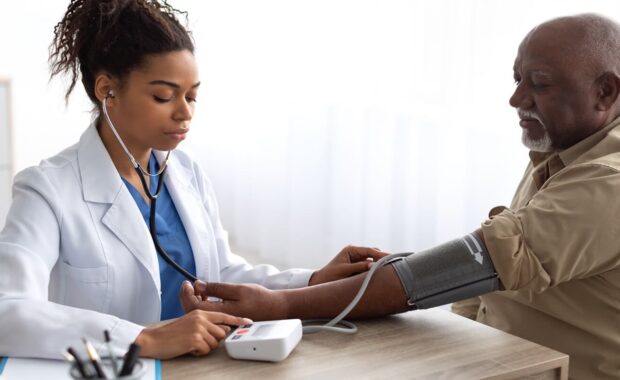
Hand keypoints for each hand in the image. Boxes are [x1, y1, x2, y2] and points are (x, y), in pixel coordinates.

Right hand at [135, 309, 251, 358]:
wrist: (154, 340)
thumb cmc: (171, 334)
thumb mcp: (190, 323)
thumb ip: (207, 323)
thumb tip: (223, 329)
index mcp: (201, 312)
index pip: (224, 316)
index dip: (238, 319)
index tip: (248, 321)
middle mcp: (201, 318)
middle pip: (221, 333)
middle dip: (214, 340)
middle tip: (199, 341)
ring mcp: (198, 328)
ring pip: (215, 343)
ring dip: (205, 347)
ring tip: (192, 344)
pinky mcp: (195, 339)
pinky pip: (206, 350)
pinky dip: (198, 352)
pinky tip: (188, 348)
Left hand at [180, 280, 288, 320]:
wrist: (274, 308)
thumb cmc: (259, 298)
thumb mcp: (237, 289)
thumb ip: (217, 288)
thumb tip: (198, 285)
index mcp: (221, 312)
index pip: (194, 306)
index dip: (187, 294)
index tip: (188, 282)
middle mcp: (219, 320)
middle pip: (194, 311)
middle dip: (187, 297)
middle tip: (188, 284)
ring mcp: (222, 321)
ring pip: (200, 313)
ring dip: (195, 300)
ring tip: (198, 288)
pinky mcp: (225, 319)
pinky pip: (208, 314)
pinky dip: (203, 303)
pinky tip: (207, 295)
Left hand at [308, 245, 389, 285]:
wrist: (321, 282)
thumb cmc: (330, 275)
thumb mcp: (344, 270)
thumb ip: (358, 267)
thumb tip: (372, 265)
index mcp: (351, 250)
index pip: (369, 250)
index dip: (381, 254)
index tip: (390, 258)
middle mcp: (355, 253)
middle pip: (373, 253)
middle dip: (382, 258)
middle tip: (394, 263)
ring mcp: (358, 260)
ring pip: (373, 260)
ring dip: (379, 264)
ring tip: (390, 268)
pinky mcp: (358, 268)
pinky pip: (370, 267)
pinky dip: (375, 270)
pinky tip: (382, 273)